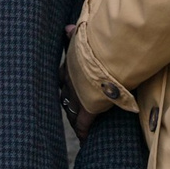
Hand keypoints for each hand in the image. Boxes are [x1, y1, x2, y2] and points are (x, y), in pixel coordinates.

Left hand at [59, 23, 95, 142]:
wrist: (107, 54)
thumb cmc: (99, 40)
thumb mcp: (85, 33)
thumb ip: (75, 32)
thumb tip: (66, 28)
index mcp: (71, 64)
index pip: (62, 75)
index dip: (63, 81)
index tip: (64, 84)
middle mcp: (70, 81)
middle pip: (63, 94)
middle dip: (66, 99)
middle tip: (69, 104)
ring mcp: (78, 96)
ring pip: (70, 110)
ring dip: (72, 116)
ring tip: (75, 123)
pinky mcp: (89, 109)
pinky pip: (82, 125)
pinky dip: (83, 133)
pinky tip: (84, 140)